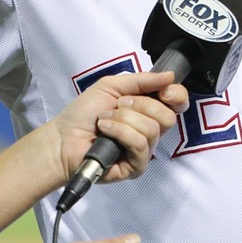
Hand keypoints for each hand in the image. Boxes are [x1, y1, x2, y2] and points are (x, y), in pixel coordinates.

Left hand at [51, 71, 185, 183]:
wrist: (62, 137)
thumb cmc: (84, 113)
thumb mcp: (111, 86)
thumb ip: (142, 80)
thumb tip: (170, 76)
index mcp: (148, 110)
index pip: (178, 104)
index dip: (175, 95)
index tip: (163, 91)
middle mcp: (150, 130)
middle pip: (168, 117)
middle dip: (140, 105)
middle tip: (118, 105)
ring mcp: (144, 150)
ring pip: (152, 129)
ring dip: (123, 119)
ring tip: (105, 120)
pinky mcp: (136, 166)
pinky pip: (140, 145)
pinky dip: (120, 132)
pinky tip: (105, 131)